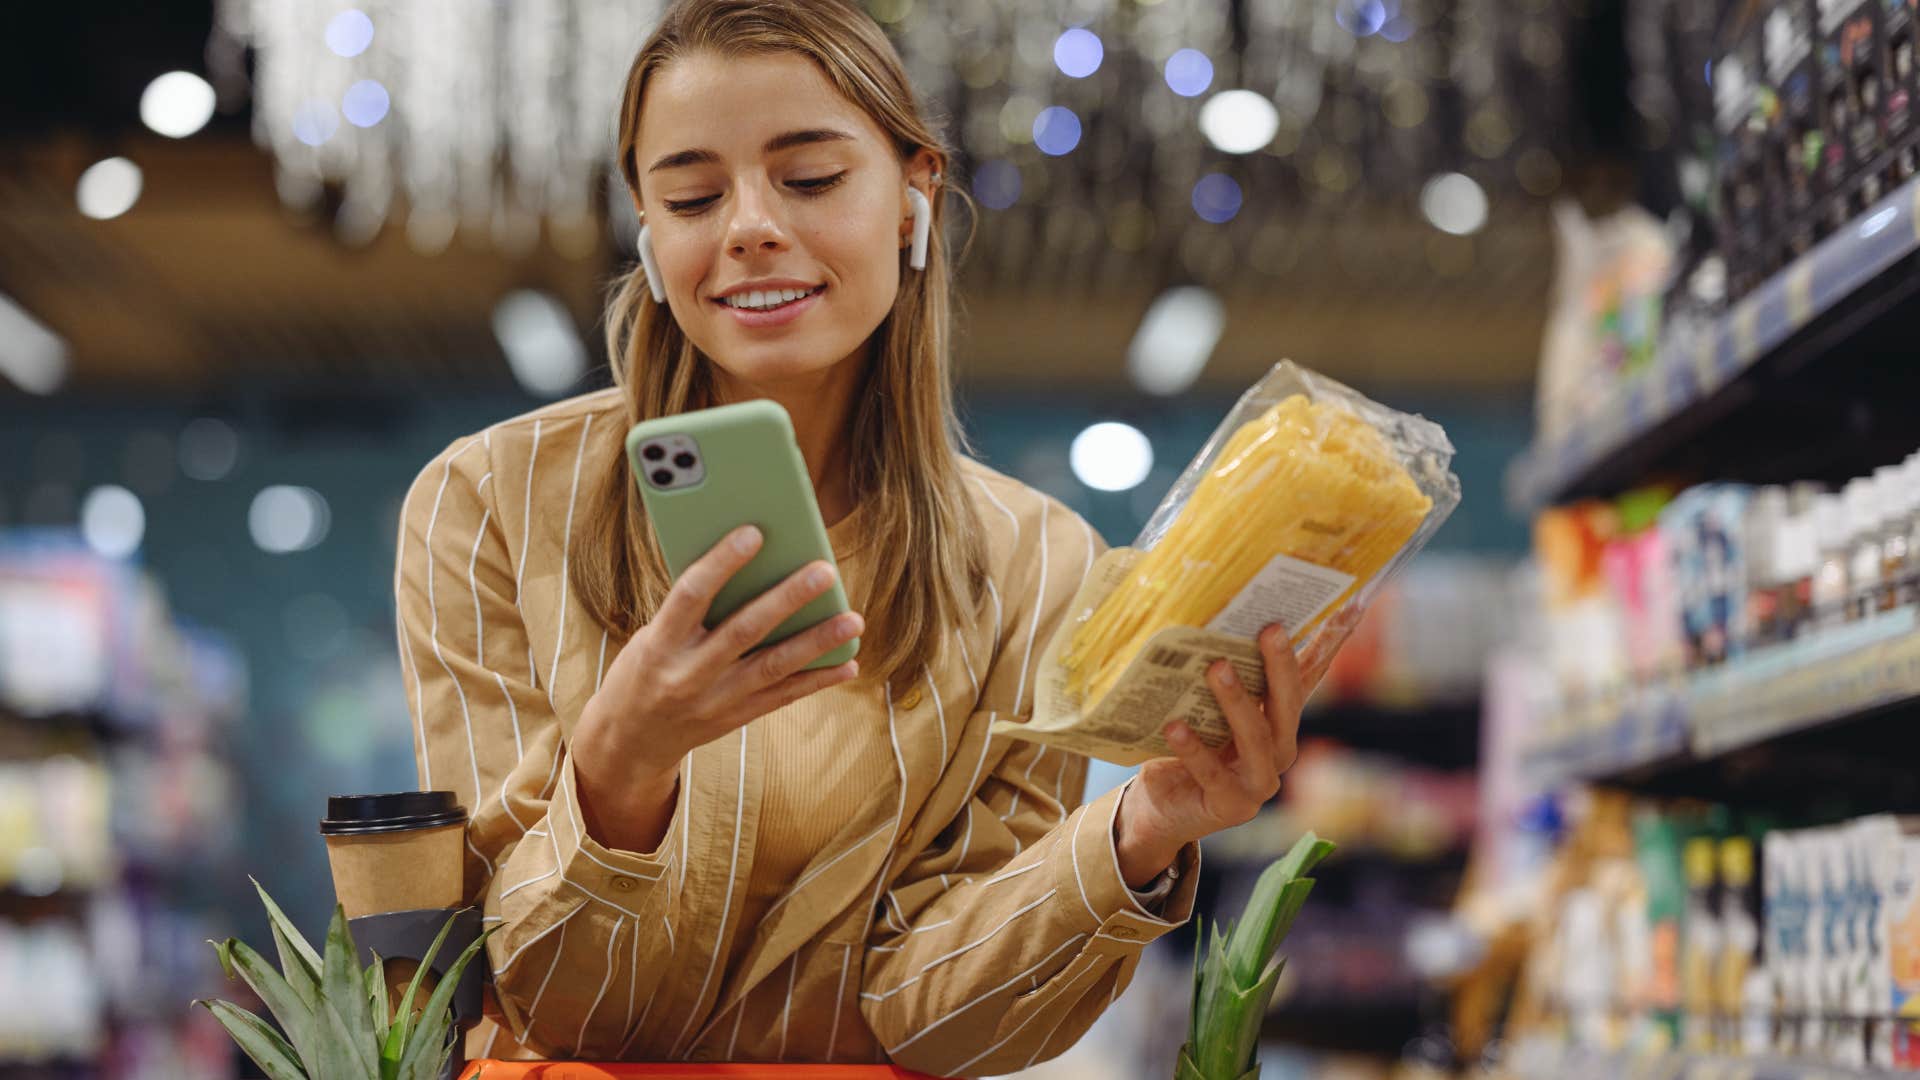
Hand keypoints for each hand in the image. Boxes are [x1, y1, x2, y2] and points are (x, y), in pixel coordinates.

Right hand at [573, 524, 862, 849]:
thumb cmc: (644, 669)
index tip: (753, 532)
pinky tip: (848, 662)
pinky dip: (818, 680)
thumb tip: (752, 568)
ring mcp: (715, 700)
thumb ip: (693, 610)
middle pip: (744, 630)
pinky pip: (784, 697)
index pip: (691, 595)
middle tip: (825, 571)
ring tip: (853, 620)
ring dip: (817, 642)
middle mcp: (688, 674)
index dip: (722, 563)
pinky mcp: (736, 718)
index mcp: (660, 644)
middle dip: (787, 599)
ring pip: (773, 666)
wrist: (630, 740)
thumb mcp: (652, 636)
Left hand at [1113, 622, 1303, 886]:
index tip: (1316, 616)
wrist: (1160, 808)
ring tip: (1216, 667)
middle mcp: (1278, 753)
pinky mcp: (1232, 806)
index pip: (1297, 684)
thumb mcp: (1205, 712)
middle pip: (1286, 706)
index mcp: (1277, 726)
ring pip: (1256, 739)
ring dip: (1237, 701)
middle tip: (1269, 631)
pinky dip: (1194, 748)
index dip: (1308, 654)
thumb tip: (1207, 627)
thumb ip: (1217, 683)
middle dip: (1279, 667)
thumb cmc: (1186, 749)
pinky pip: (1213, 773)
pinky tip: (1175, 726)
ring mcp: (1259, 784)